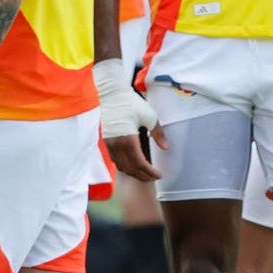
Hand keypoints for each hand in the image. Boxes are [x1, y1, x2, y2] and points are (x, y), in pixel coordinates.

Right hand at [94, 58, 166, 179]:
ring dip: (133, 172)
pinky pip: (115, 160)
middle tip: (153, 178)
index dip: (150, 172)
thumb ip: (158, 133)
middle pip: (130, 169)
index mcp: (129, 141)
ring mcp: (110, 144)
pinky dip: (124, 166)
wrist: (110, 94)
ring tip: (143, 173)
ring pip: (121, 166)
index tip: (158, 175)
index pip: (140, 164)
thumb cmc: (130, 103)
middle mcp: (117, 145)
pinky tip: (131, 164)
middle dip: (142, 176)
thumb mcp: (150, 117)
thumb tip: (165, 147)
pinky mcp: (106, 141)